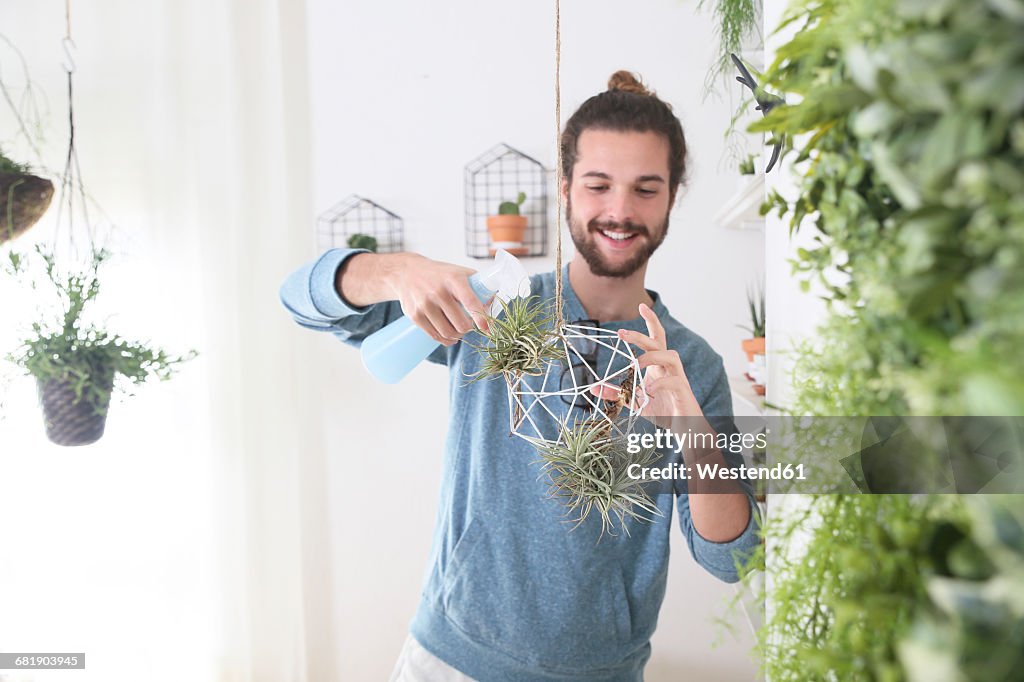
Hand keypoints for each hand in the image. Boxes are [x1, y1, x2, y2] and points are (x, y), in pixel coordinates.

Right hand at [385, 254, 491, 345]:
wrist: (407, 272)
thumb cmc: (439, 274)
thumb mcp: (459, 273)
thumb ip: (478, 287)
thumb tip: (493, 302)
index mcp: (453, 280)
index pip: (470, 301)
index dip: (481, 318)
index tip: (487, 329)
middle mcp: (438, 292)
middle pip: (461, 324)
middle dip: (468, 328)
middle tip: (469, 325)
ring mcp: (425, 305)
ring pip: (448, 333)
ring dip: (458, 336)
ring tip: (459, 331)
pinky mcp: (415, 315)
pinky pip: (435, 336)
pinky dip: (446, 340)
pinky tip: (450, 336)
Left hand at [592, 302, 702, 427]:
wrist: (684, 428)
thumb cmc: (663, 411)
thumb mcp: (635, 402)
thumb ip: (617, 393)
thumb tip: (594, 388)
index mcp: (659, 365)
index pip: (656, 338)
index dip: (651, 321)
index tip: (641, 306)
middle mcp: (669, 367)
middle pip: (659, 342)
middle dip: (641, 335)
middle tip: (621, 333)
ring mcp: (678, 378)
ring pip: (671, 355)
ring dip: (652, 357)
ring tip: (636, 366)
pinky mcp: (683, 392)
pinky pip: (674, 380)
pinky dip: (660, 383)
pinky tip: (649, 391)